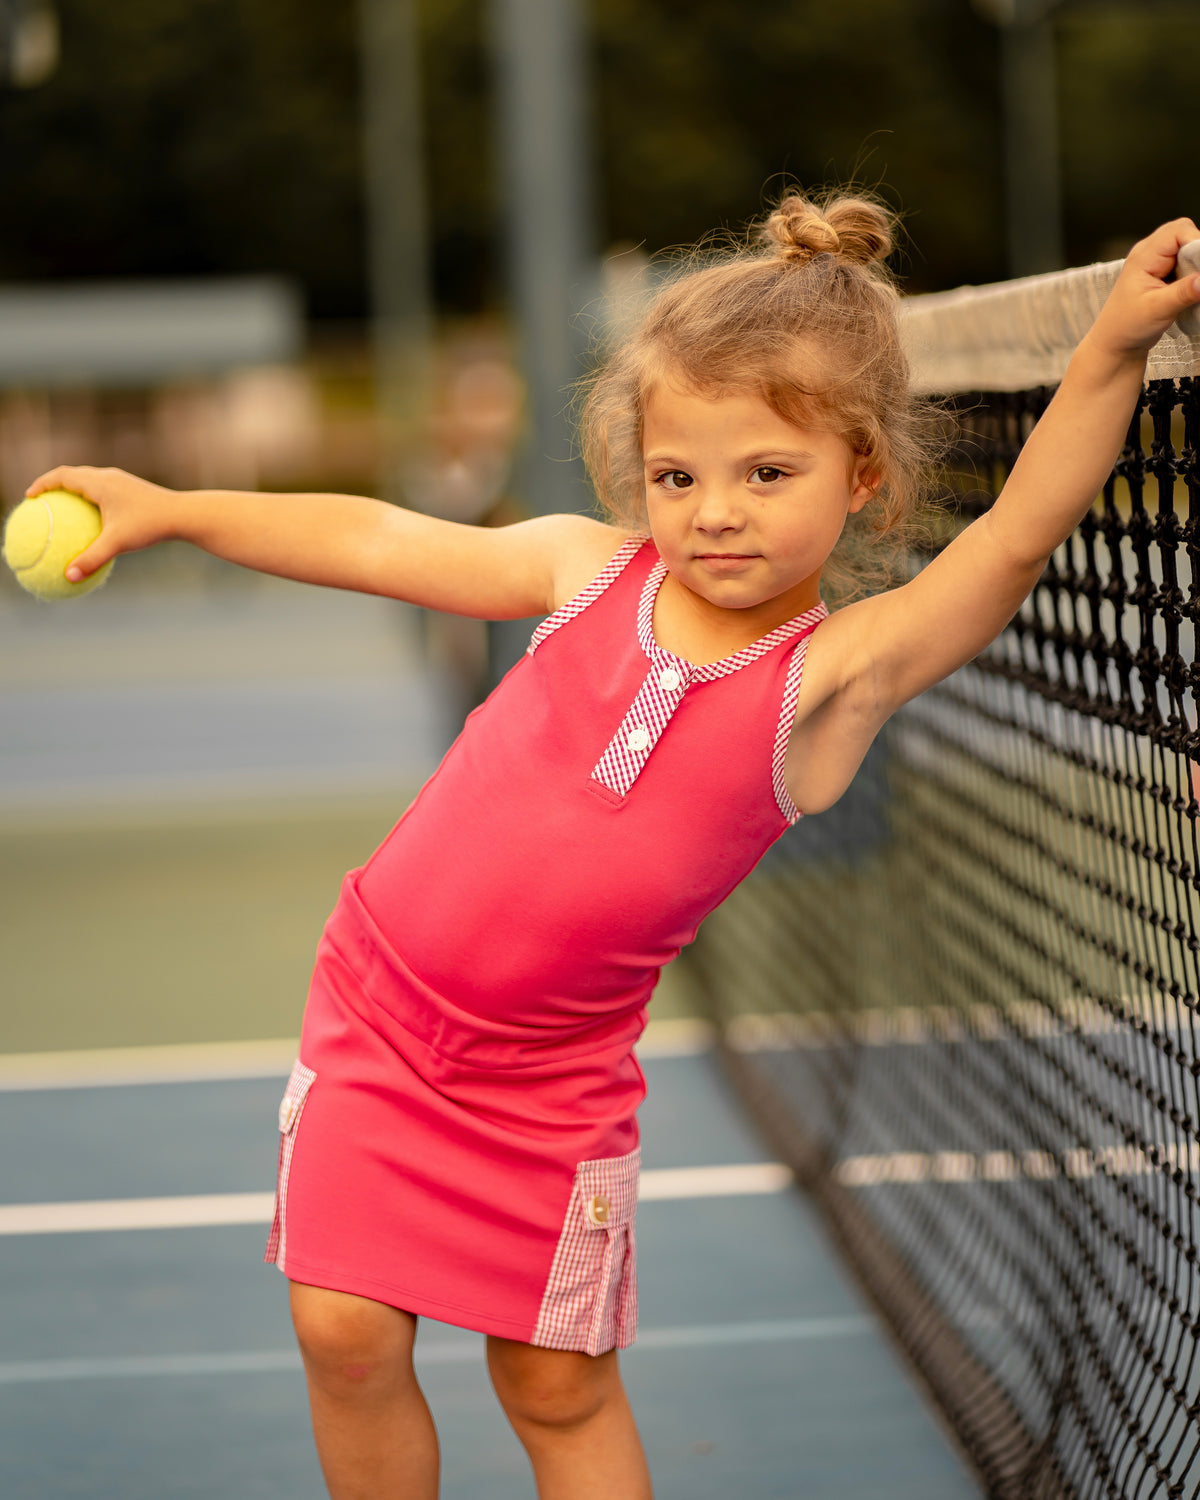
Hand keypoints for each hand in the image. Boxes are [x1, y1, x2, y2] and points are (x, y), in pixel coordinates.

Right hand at [24, 465, 181, 580]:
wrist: (185, 514)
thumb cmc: (150, 525)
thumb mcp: (119, 543)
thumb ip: (91, 558)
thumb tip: (68, 577)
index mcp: (100, 482)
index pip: (62, 475)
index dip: (42, 484)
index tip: (30, 497)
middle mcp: (109, 477)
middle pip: (74, 475)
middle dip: (55, 486)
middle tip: (42, 502)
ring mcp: (122, 482)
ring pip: (90, 482)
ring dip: (74, 491)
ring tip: (64, 510)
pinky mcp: (133, 490)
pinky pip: (105, 493)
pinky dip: (93, 502)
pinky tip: (95, 524)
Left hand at [1087, 218, 1199, 361]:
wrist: (1116, 342)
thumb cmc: (1127, 326)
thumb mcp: (1158, 310)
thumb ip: (1184, 293)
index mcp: (1143, 256)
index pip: (1178, 231)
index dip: (1197, 242)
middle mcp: (1149, 253)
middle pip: (1185, 234)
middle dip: (1198, 252)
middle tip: (1198, 277)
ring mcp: (1156, 261)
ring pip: (1187, 248)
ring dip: (1196, 264)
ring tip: (1191, 287)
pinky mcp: (1164, 272)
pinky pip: (1185, 261)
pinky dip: (1194, 272)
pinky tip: (1190, 289)